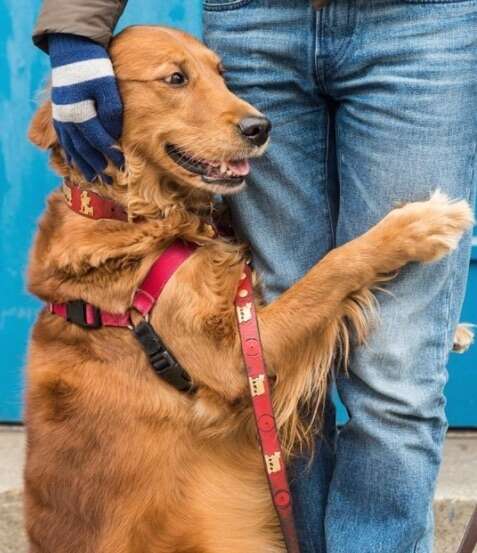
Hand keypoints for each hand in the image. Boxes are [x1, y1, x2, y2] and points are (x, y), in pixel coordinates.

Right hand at [48, 33, 124, 181]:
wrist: (71, 50)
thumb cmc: (95, 68)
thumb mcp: (108, 88)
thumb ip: (112, 113)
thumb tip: (115, 136)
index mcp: (80, 113)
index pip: (99, 141)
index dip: (111, 154)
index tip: (123, 166)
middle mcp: (68, 119)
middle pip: (84, 150)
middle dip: (97, 167)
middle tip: (109, 183)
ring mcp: (61, 117)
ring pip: (71, 147)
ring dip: (82, 164)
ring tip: (92, 178)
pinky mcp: (59, 114)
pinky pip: (63, 139)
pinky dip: (70, 153)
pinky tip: (75, 162)